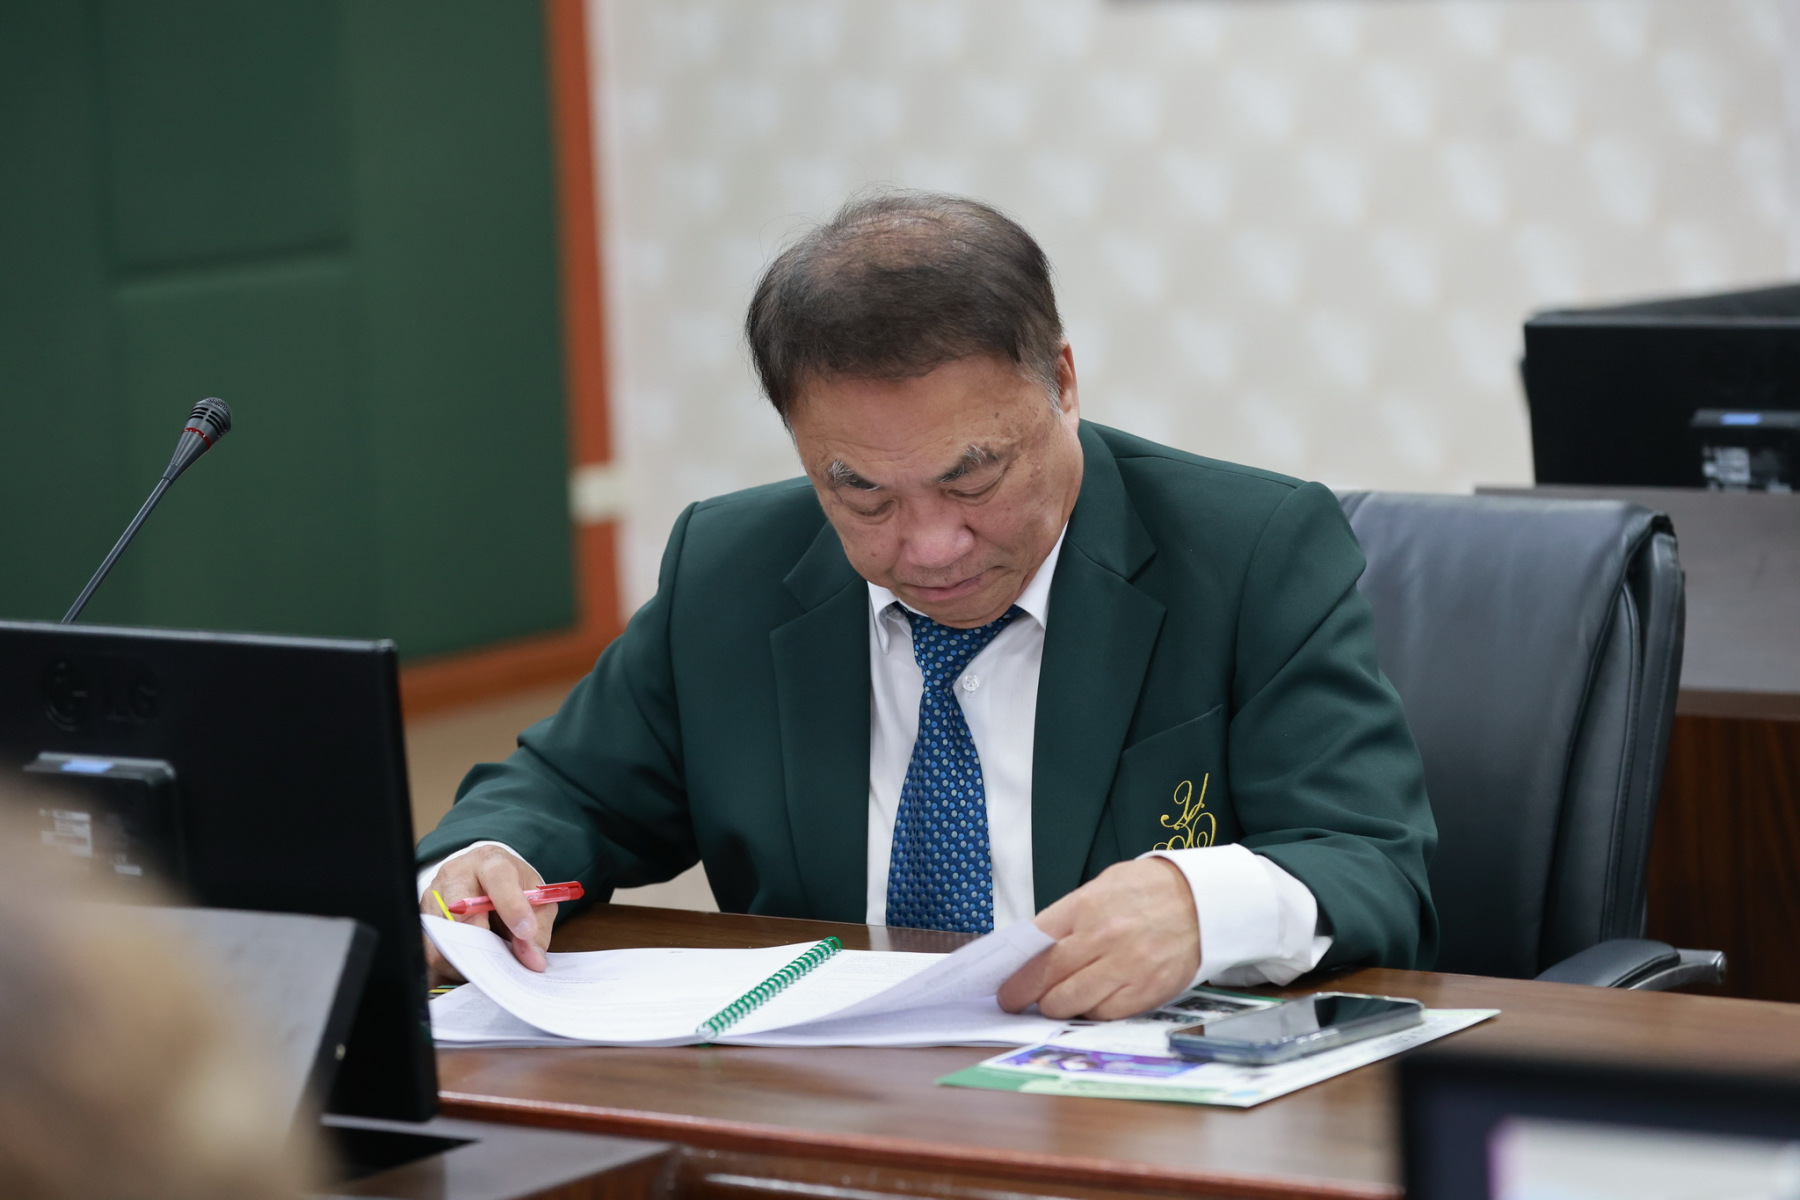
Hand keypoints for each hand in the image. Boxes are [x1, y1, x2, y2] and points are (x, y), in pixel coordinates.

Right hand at [419, 845, 556, 985]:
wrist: (481, 874)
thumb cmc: (511, 886)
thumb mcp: (536, 900)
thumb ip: (537, 929)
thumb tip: (532, 962)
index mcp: (490, 862)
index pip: (498, 878)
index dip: (512, 907)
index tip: (526, 932)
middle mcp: (456, 875)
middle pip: (460, 914)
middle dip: (482, 945)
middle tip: (502, 966)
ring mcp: (434, 895)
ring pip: (442, 940)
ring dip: (466, 963)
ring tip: (488, 969)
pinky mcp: (422, 918)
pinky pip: (430, 953)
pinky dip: (450, 968)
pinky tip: (469, 971)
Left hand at [997, 858, 1199, 1020]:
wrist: (1204, 898)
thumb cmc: (1148, 890)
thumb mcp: (1102, 887)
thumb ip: (1068, 917)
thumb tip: (1032, 949)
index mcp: (1087, 906)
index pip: (1036, 946)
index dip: (1015, 972)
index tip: (1004, 986)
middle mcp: (1105, 937)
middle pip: (1048, 979)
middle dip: (1026, 995)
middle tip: (1017, 1001)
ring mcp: (1128, 966)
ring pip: (1072, 1002)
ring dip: (1056, 1007)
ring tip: (1053, 1002)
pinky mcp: (1148, 990)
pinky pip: (1105, 1013)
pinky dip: (1091, 1012)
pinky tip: (1089, 1002)